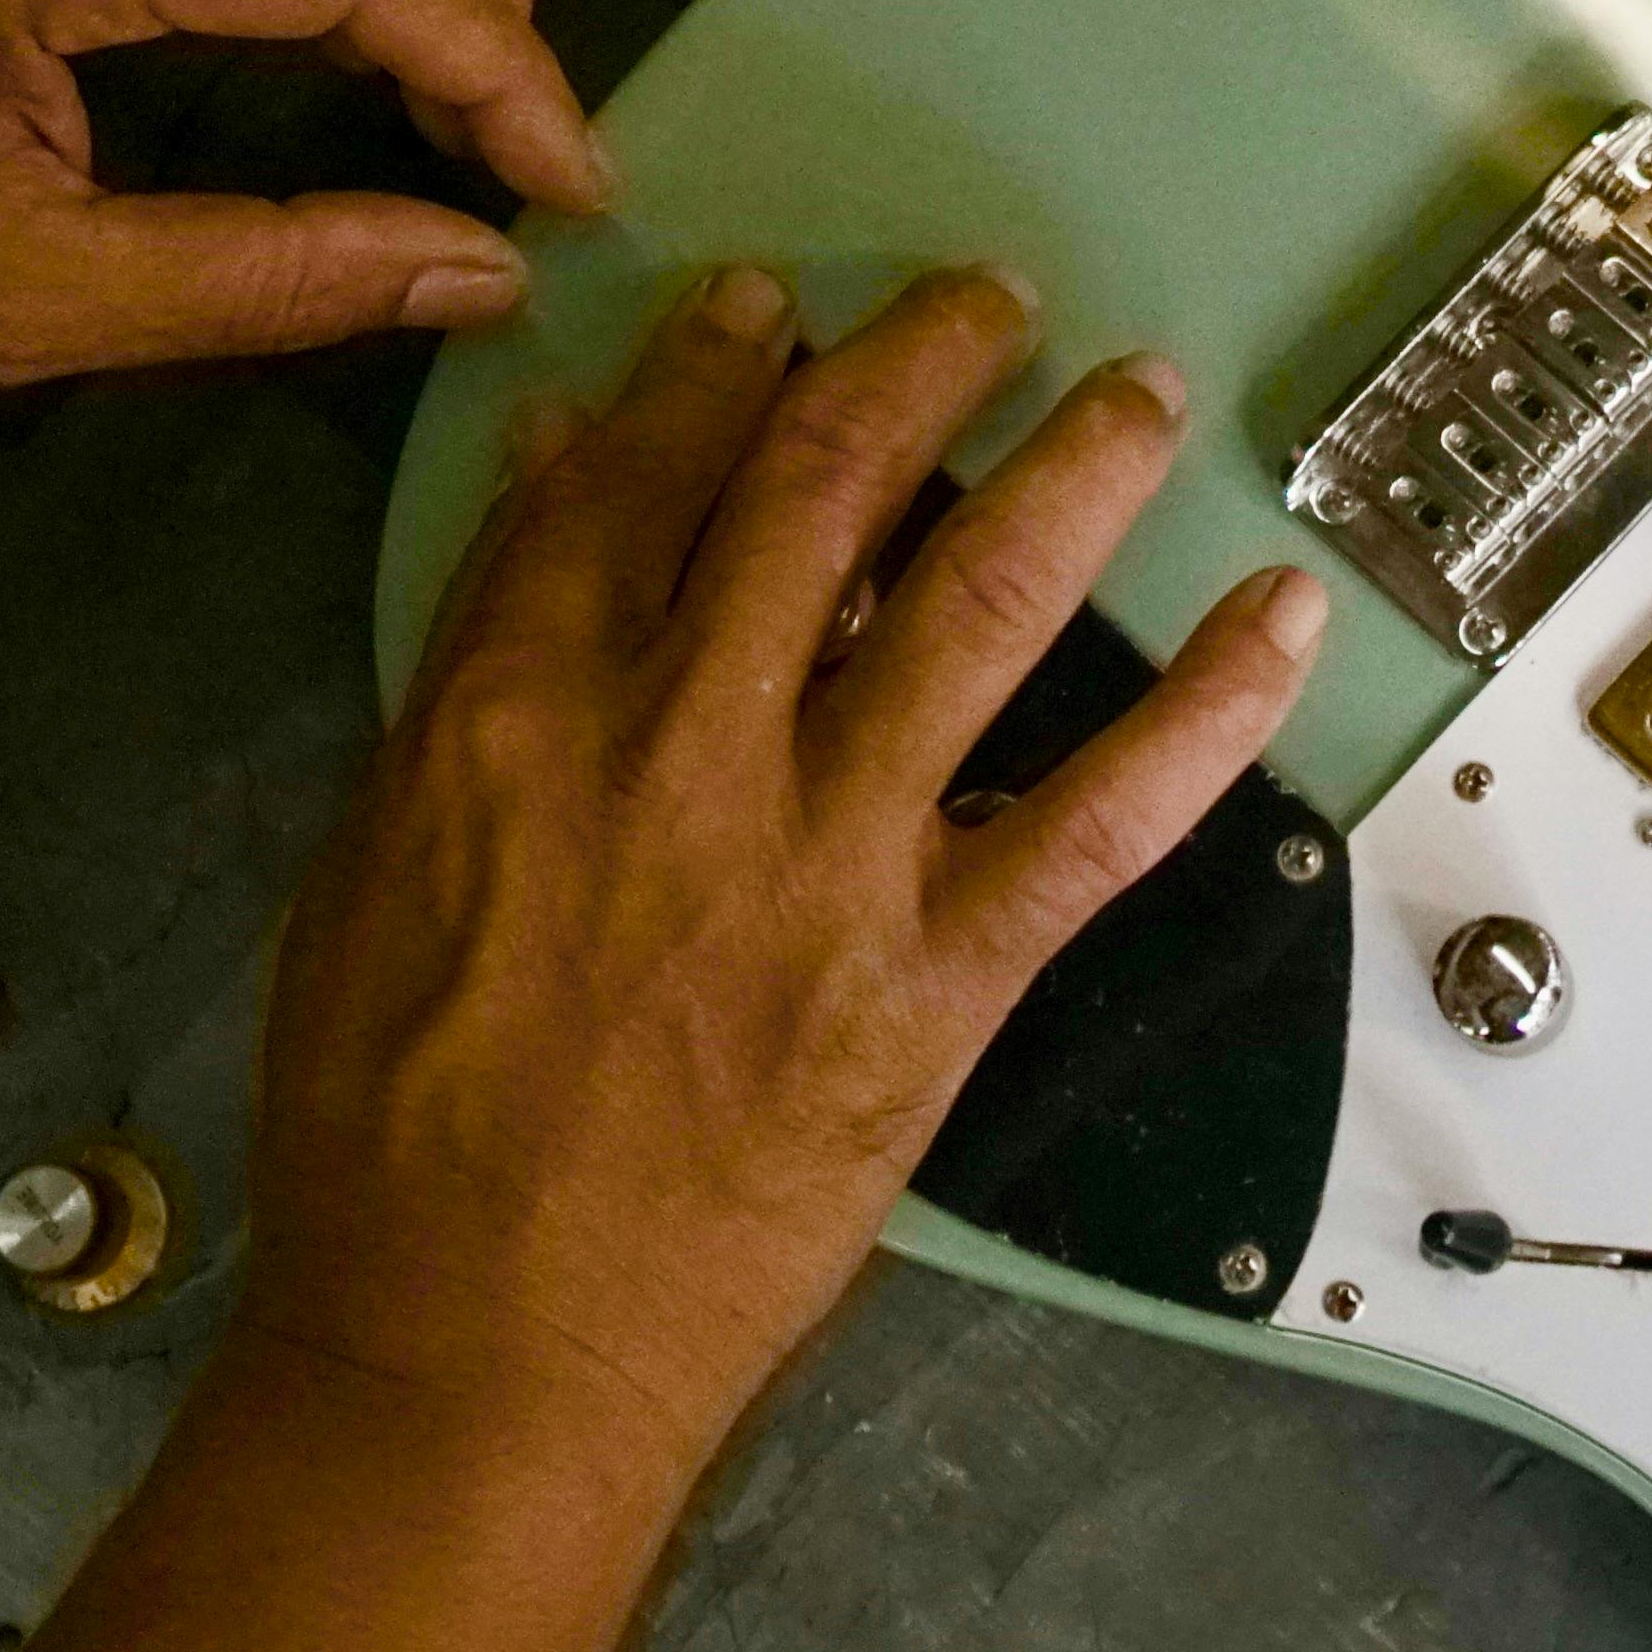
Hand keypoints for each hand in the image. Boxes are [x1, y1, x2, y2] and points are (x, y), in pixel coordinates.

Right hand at [236, 262, 1327, 1482]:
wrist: (480, 1350)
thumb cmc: (397, 1137)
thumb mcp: (373, 868)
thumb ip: (472, 666)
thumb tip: (558, 474)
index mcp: (521, 717)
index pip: (643, 485)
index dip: (720, 369)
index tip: (778, 303)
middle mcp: (687, 755)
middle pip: (826, 498)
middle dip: (918, 369)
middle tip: (988, 301)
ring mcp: (829, 865)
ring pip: (983, 609)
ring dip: (1078, 475)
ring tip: (1145, 392)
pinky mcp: (939, 984)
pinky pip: (1104, 820)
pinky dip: (1208, 711)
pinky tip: (1279, 619)